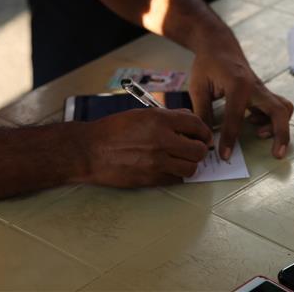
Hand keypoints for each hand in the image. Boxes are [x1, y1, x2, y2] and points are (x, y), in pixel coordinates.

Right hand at [84, 108, 210, 186]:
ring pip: (191, 168)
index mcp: (159, 120)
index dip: (203, 131)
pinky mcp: (151, 179)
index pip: (196, 124)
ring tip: (182, 160)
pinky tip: (168, 168)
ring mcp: (157, 162)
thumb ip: (167, 116)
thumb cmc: (112, 130)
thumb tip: (188, 119)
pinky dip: (176, 175)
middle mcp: (162, 140)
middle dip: (199, 149)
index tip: (203, 135)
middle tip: (194, 149)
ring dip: (190, 165)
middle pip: (198, 150)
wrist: (90, 151)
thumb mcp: (141, 114)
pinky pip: (176, 180)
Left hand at [188, 46, 293, 160]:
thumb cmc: (207, 64)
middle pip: (279, 111)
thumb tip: (205, 139)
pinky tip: (254, 123)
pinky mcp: (264, 93)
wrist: (219, 45)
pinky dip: (272, 119)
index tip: (224, 156)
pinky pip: (277, 107)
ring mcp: (262, 89)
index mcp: (238, 84)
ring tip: (259, 134)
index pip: (235, 118)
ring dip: (278, 126)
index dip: (229, 139)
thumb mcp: (198, 87)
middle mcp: (256, 86)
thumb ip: (202, 113)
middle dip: (281, 134)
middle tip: (277, 155)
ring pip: (283, 108)